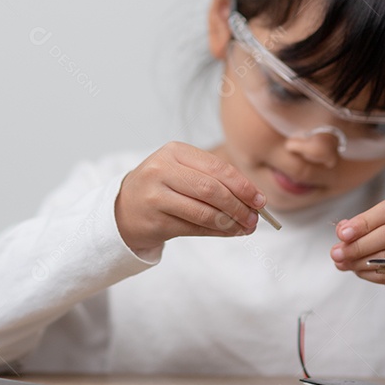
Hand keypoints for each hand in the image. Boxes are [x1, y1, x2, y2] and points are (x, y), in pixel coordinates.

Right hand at [115, 142, 264, 254]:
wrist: (124, 208)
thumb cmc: (162, 187)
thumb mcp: (183, 171)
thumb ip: (214, 179)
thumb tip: (253, 200)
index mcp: (174, 151)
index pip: (217, 168)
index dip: (242, 185)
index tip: (260, 199)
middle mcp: (162, 170)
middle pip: (211, 189)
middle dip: (239, 205)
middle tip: (255, 217)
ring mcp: (156, 196)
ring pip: (204, 211)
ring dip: (230, 222)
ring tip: (245, 227)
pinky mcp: (155, 221)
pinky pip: (194, 228)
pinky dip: (217, 232)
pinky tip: (229, 232)